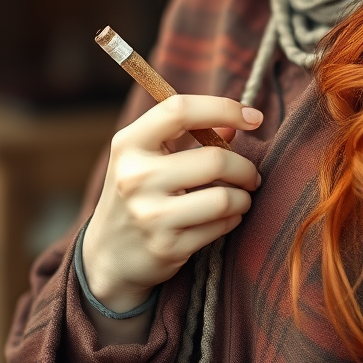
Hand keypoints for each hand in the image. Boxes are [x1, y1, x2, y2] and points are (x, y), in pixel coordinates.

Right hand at [82, 95, 262, 319]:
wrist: (108, 255)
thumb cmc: (138, 193)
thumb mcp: (150, 156)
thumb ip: (189, 134)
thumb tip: (237, 121)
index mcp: (129, 143)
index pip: (179, 110)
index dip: (223, 107)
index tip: (253, 117)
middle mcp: (135, 176)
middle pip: (215, 160)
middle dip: (245, 167)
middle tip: (251, 174)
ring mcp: (149, 214)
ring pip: (223, 198)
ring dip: (244, 197)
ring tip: (242, 196)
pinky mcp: (166, 246)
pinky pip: (220, 226)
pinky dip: (233, 218)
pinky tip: (226, 217)